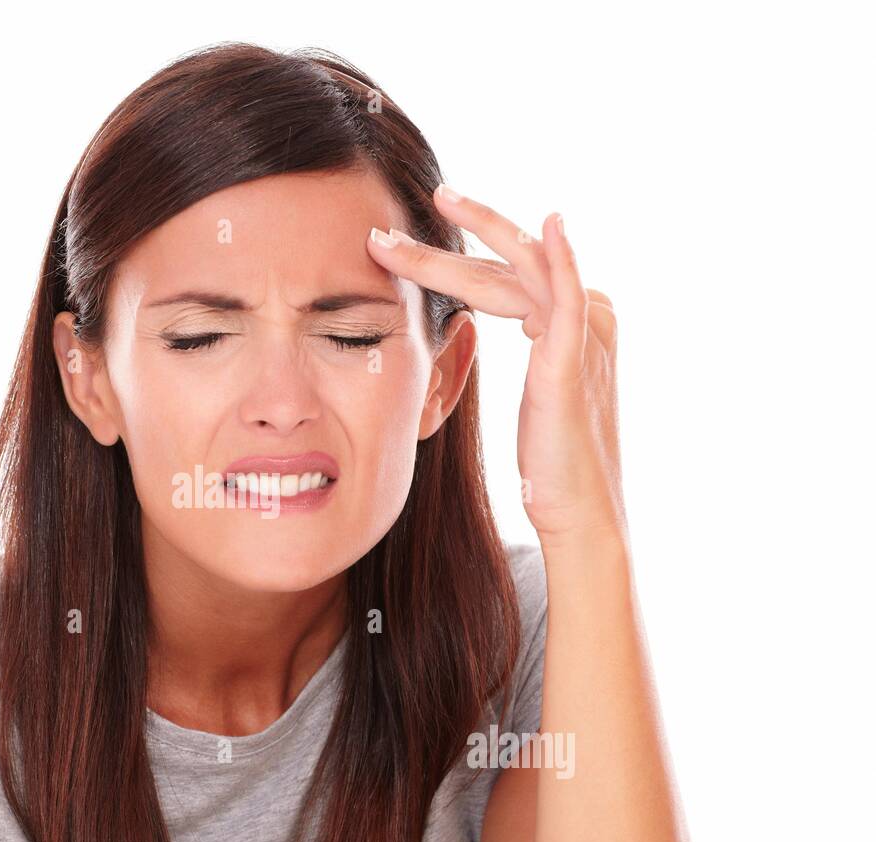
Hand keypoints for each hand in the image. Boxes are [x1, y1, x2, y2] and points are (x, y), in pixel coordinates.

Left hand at [366, 184, 624, 548]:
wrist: (579, 513)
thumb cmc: (549, 466)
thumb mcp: (533, 399)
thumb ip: (521, 359)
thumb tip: (478, 336)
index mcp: (567, 325)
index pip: (498, 280)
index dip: (447, 263)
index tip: (393, 250)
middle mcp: (582, 318)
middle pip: (502, 269)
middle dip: (442, 245)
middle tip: (386, 226)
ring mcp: (583, 335)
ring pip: (520, 271)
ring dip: (472, 237)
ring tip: (436, 201)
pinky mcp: (575, 361)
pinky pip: (568, 300)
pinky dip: (561, 260)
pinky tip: (548, 224)